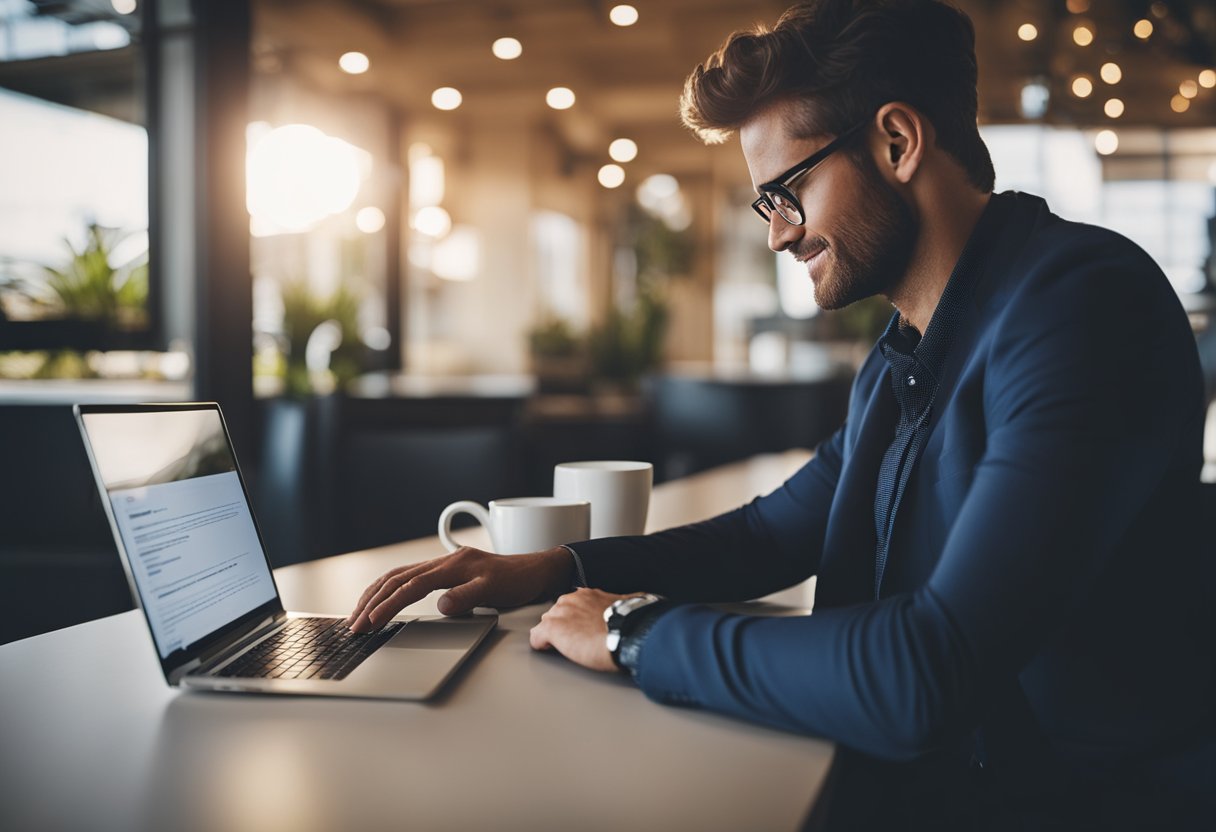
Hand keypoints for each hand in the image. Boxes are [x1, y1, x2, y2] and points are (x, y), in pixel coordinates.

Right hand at [346, 546, 573, 631]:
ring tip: (358, 613)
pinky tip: (381, 599)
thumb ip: (466, 598)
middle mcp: (442, 562)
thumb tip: (440, 605)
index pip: (409, 587)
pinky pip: (407, 577)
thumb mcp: (494, 591)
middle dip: (371, 601)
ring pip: (397, 575)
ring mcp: (442, 565)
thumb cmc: (517, 581)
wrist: (534, 570)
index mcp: (450, 566)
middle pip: (394, 578)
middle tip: (353, 625)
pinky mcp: (444, 571)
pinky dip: (389, 588)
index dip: (387, 605)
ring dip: (375, 594)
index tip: (370, 623)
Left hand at [529, 588, 635, 672]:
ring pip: (546, 624)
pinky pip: (536, 637)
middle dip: (563, 626)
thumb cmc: (630, 624)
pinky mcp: (552, 629)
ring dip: (554, 636)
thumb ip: (623, 601)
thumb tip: (639, 600)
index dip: (575, 619)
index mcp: (588, 595)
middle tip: (576, 640)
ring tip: (565, 648)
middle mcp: (571, 600)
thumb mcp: (627, 605)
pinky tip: (548, 650)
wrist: (627, 634)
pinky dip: (541, 644)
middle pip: (556, 614)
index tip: (582, 628)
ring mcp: (559, 614)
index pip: (572, 605)